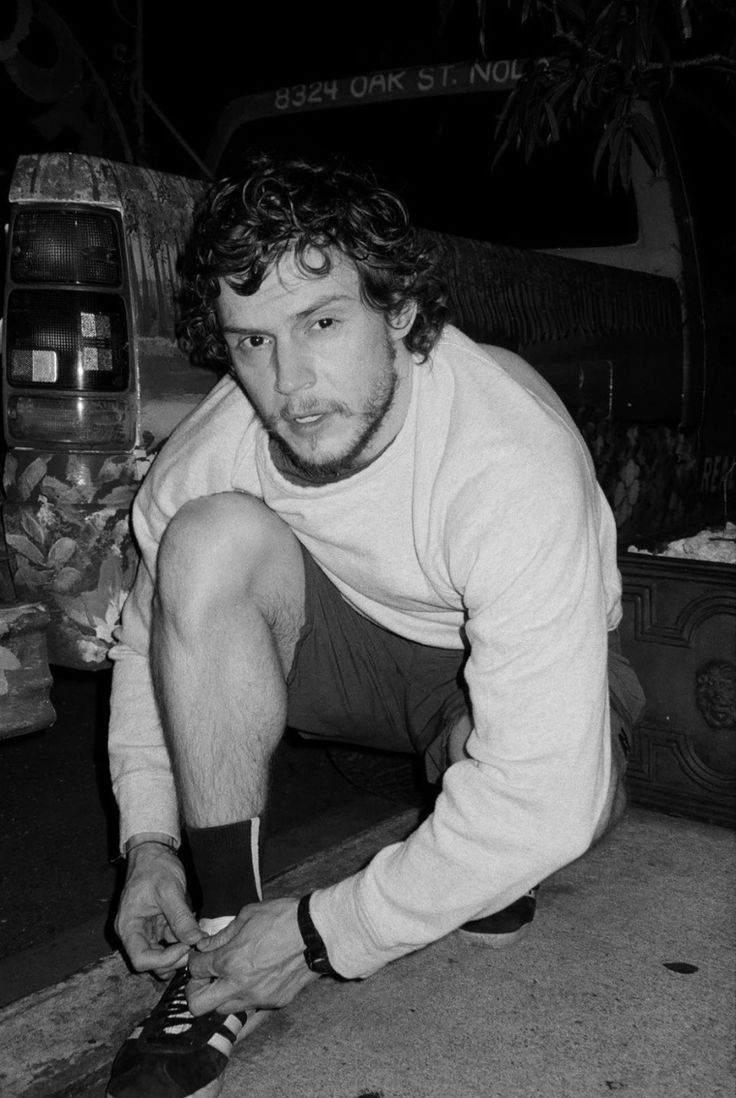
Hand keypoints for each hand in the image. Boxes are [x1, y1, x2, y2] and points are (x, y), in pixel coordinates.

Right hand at [115, 842, 204, 976]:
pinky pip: (169, 944)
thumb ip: (181, 917)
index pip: (141, 959)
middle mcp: (134, 933)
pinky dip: (183, 942)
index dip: (164, 960)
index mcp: (129, 926)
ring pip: (162, 957)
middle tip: (195, 945)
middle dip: (174, 959)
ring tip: (196, 938)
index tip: (185, 947)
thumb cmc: (155, 867)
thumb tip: (196, 941)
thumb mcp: (169, 890)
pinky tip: (194, 931)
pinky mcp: (158, 927)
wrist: (154, 852)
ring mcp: (146, 931)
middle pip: (151, 963)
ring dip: (180, 953)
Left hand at [186, 897, 317, 1013]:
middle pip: (198, 1005)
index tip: (202, 956)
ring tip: (231, 977)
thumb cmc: (282, 918)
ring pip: (224, 1010)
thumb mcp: (248, 915)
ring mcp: (257, 998)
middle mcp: (239, 985)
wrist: (316, 933)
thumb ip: (222, 935)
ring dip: (221, 996)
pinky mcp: (274, 1003)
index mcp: (229, 960)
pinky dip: (246, 995)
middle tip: (206, 977)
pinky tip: (256, 977)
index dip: (195, 961)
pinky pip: (251, 1006)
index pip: (195, 970)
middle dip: (195, 991)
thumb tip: (204, 945)